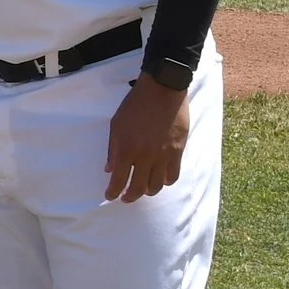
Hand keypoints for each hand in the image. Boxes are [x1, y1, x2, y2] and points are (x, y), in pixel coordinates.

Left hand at [104, 72, 191, 202]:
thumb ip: (113, 149)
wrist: (163, 90)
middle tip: (126, 197)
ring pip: (157, 185)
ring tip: (143, 188)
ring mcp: (164, 155)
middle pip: (138, 188)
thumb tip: (109, 169)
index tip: (111, 196)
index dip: (113, 192)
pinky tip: (160, 178)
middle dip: (130, 196)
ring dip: (148, 190)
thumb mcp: (116, 125)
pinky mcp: (179, 151)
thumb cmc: (136, 105)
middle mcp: (146, 156)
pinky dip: (166, 181)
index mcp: (127, 149)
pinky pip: (173, 175)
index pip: (119, 180)